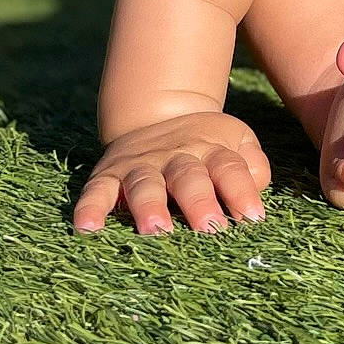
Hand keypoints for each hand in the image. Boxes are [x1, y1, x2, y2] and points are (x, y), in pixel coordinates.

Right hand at [73, 110, 271, 234]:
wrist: (159, 114)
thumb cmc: (206, 145)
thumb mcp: (237, 142)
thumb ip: (253, 166)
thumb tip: (257, 195)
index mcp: (211, 150)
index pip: (230, 169)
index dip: (242, 192)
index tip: (253, 218)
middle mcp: (176, 157)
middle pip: (189, 177)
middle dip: (198, 203)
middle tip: (209, 228)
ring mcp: (141, 166)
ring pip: (145, 184)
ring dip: (149, 206)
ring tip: (155, 229)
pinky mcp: (109, 175)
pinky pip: (96, 190)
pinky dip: (90, 208)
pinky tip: (86, 228)